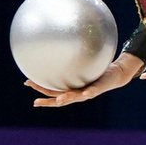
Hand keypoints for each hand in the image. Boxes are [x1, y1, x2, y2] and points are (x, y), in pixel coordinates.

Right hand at [27, 50, 141, 108]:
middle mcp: (78, 93)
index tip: (30, 92)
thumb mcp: (82, 63)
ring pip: (75, 97)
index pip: (53, 92)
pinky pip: (94, 90)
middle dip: (48, 100)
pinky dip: (89, 93)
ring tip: (59, 101)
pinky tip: (85, 94)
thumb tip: (59, 42)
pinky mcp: (99, 88)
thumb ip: (71, 58)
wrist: (115, 75)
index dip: (42, 94)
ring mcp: (88, 92)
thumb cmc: (96, 70)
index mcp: (71, 89)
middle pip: (60, 98)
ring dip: (67, 99)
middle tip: (36, 101)